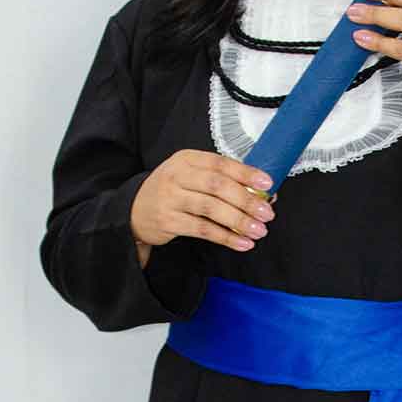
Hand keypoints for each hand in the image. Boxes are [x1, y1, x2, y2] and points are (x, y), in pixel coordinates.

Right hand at [130, 150, 275, 254]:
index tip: (267, 184)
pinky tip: (242, 243)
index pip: (220, 163)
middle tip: (266, 213)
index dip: (246, 173)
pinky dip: (225, 237)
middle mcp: (177, 175)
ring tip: (259, 231)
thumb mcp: (192, 177)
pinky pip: (202, 229)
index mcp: (187, 159)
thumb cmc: (173, 192)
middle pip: (217, 185)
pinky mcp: (168, 221)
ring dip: (238, 221)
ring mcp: (170, 198)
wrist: (134, 210)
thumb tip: (262, 194)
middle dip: (246, 200)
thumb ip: (223, 182)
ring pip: (210, 208)